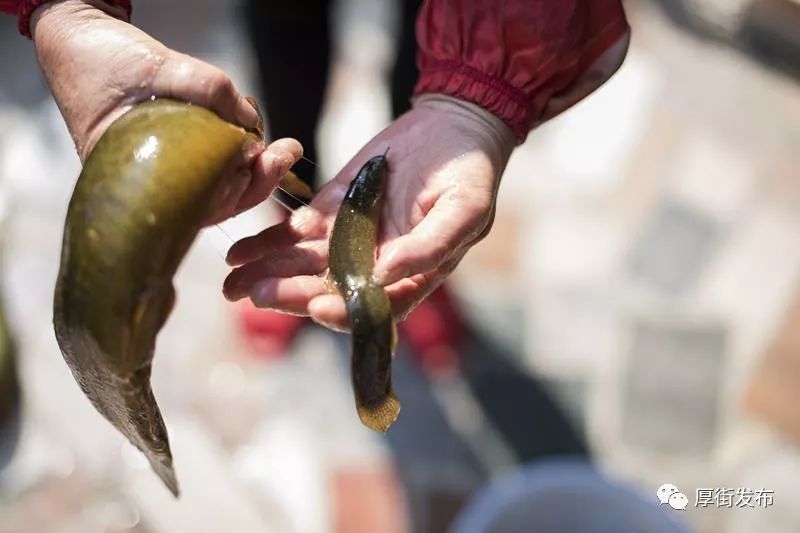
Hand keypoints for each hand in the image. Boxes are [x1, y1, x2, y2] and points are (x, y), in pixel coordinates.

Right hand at [30, 0, 300, 220]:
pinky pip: (210, 164)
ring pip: (217, 184)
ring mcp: (162, 169)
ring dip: (253, 167)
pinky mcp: (173, 150)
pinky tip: (255, 133)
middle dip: (258, 178)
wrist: (75, 38)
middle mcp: (150, 183)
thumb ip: (207, 89)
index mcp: (134, 180)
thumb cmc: (101, 59)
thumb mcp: (157, 66)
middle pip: (215, 200)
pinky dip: (236, 152)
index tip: (268, 159)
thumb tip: (251, 120)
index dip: (242, 188)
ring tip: (284, 146)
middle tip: (288, 150)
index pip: (199, 204)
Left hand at [223, 94, 516, 330]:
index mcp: (410, 275)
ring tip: (233, 279)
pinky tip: (243, 250)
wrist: (453, 124)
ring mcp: (352, 237)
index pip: (373, 309)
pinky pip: (297, 230)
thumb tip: (385, 275)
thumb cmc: (470, 172)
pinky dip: (270, 240)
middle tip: (254, 293)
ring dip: (269, 273)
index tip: (316, 305)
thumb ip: (430, 247)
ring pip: (304, 264)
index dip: (344, 311)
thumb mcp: (465, 210)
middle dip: (290, 293)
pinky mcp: (333, 209)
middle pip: (328, 289)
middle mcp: (376, 264)